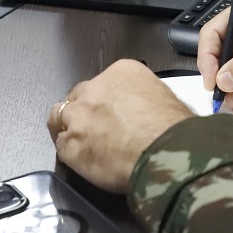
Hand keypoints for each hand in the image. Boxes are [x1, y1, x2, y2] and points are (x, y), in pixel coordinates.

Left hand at [47, 59, 193, 192]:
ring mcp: (79, 116)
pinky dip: (70, 153)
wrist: (165, 152)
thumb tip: (147, 111)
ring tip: (83, 143)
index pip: (105, 82)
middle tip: (98, 127)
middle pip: (79, 96)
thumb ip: (146, 99)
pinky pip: (61, 145)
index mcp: (122, 72)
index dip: (107, 99)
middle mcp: (96, 89)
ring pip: (59, 116)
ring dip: (70, 128)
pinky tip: (82, 160)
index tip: (113, 110)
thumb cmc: (173, 129)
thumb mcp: (166, 98)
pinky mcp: (70, 144)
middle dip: (86, 110)